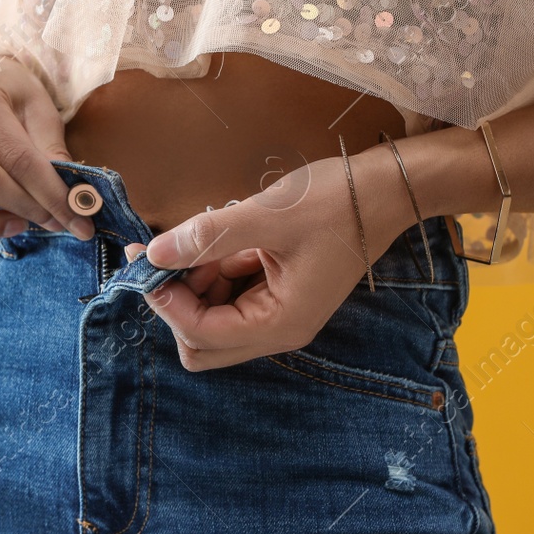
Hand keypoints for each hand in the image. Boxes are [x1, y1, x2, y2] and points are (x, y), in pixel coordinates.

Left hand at [124, 145, 416, 370]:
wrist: (386, 189)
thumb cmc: (335, 202)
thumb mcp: (265, 215)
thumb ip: (206, 237)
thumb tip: (155, 254)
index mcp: (279, 324)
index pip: (200, 336)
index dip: (166, 302)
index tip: (147, 260)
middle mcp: (278, 331)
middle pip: (201, 344)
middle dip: (178, 303)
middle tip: (167, 254)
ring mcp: (278, 314)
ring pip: (212, 319)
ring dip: (195, 284)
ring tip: (203, 236)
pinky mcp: (277, 294)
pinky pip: (231, 297)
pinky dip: (215, 272)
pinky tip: (223, 238)